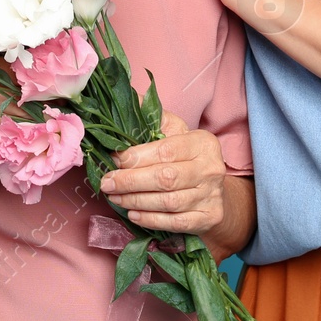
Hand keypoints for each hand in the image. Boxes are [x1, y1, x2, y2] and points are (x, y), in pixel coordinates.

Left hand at [102, 112, 228, 235]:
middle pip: (166, 178)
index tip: (115, 159)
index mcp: (202, 142)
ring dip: (136, 200)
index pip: (166, 150)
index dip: (137, 157)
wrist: (214, 189)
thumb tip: (126, 98)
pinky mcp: (208, 218)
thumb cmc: (187, 156)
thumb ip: (152, 118)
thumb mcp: (175, 132)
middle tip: (107, 183)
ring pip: (168, 202)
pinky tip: (133, 213)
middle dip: (131, 181)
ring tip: (114, 197)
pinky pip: (175, 223)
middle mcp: (210, 169)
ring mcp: (211, 196)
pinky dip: (150, 219)